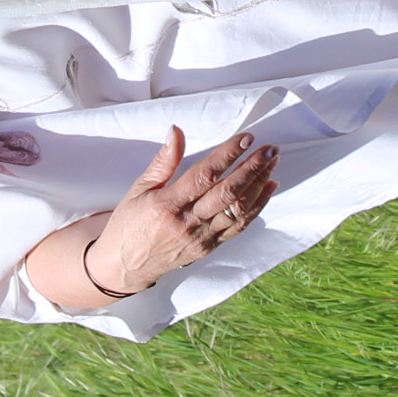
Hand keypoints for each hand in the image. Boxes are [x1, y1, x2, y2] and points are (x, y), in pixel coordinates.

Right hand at [83, 129, 279, 296]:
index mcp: (167, 205)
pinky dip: (257, 206)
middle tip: (270, 149)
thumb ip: (163, 161)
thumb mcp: (139, 189)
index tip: (246, 138)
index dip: (227, 155)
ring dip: (258, 184)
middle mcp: (187, 223)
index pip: (204, 176)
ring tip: (272, 163)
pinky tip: (268, 187)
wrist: (125, 266)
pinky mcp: (209, 248)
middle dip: (252, 168)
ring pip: (238, 210)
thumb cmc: (130, 223)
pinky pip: (239, 226)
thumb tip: (176, 131)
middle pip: (227, 193)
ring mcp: (201, 238)